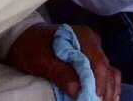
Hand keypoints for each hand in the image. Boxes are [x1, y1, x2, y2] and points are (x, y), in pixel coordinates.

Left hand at [6, 23, 120, 100]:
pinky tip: (108, 98)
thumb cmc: (30, 47)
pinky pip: (105, 72)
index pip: (98, 63)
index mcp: (82, 37)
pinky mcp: (90, 57)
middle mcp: (92, 41)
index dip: (100, 84)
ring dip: (109, 91)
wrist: (23, 38)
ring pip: (109, 72)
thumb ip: (59, 73)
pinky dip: (108, 86)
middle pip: (106, 69)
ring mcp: (92, 49)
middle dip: (105, 91)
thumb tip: (78, 91)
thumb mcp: (40, 60)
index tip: (95, 100)